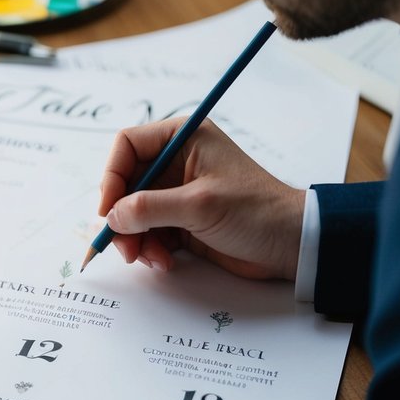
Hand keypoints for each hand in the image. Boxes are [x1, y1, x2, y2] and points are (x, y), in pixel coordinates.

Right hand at [98, 119, 304, 280]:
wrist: (291, 245)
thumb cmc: (256, 212)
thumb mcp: (198, 205)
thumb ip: (148, 209)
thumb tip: (111, 218)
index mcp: (184, 139)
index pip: (128, 146)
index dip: (112, 176)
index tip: (108, 210)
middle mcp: (177, 161)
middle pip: (126, 184)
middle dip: (122, 217)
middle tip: (124, 246)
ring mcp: (178, 192)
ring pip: (133, 212)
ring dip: (135, 238)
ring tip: (150, 258)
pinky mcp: (182, 220)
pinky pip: (149, 231)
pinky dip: (149, 248)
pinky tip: (164, 261)